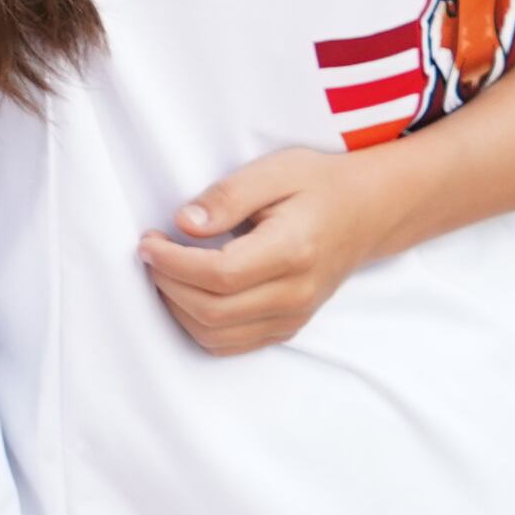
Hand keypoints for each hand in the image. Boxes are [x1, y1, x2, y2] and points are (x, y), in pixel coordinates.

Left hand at [136, 147, 404, 354]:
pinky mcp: (288, 326)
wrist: (367, 212)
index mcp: (293, 251)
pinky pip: (231, 344)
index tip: (147, 241)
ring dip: (177, 307)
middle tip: (150, 252)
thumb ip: (228, 196)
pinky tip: (187, 292)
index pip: (219, 275)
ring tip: (164, 270)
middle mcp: (296, 294)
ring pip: (217, 335)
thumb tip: (183, 223)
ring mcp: (294, 316)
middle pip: (212, 311)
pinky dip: (199, 324)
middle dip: (167, 284)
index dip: (172, 263)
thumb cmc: (319, 185)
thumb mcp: (275, 170)